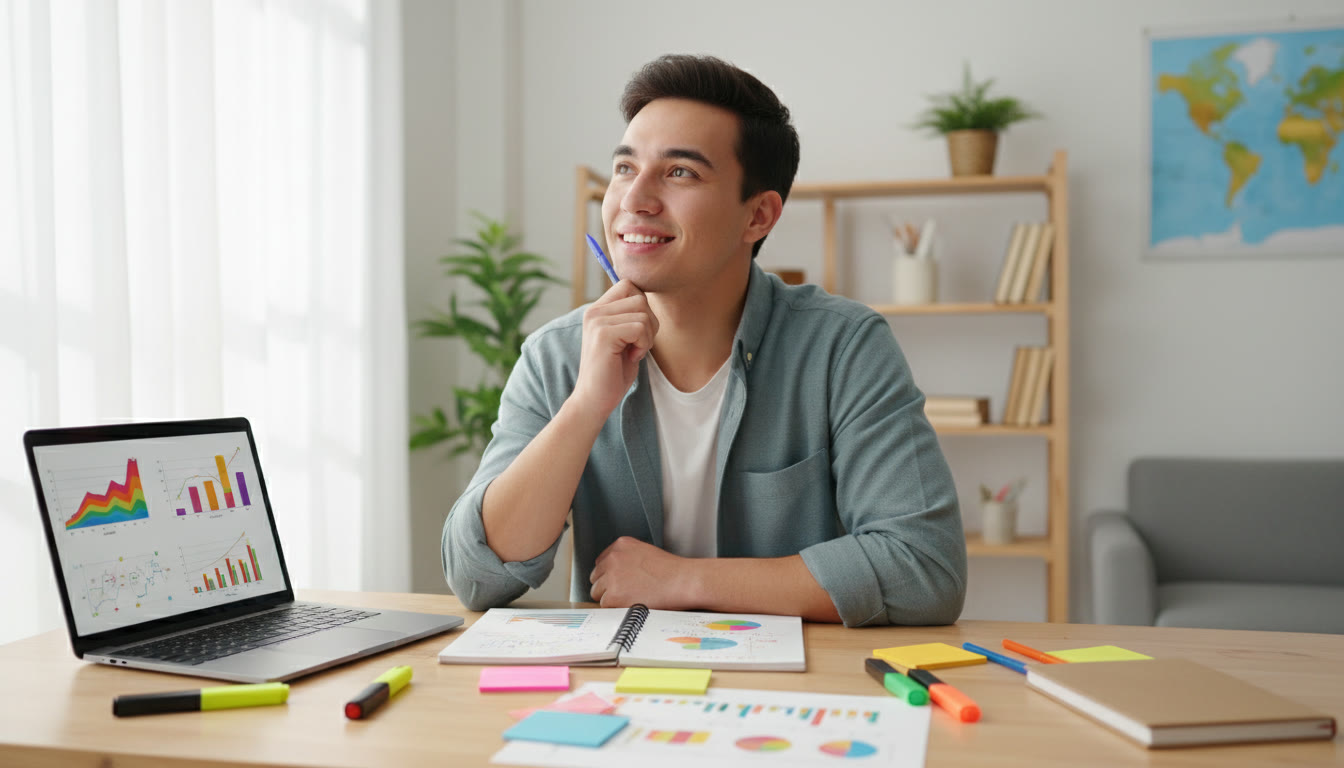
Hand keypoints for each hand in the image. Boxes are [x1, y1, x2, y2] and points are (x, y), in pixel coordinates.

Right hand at [572, 282, 658, 419]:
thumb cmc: (613, 372)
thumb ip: (631, 316)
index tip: (635, 332)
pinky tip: (631, 357)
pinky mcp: (603, 334)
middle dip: (649, 323)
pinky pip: (640, 328)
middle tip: (637, 345)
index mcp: (597, 309)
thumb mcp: (624, 338)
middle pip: (640, 298)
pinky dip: (643, 345)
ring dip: (647, 336)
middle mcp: (594, 311)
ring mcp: (597, 321)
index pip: (629, 285)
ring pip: (643, 312)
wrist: (594, 400)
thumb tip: (648, 296)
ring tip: (632, 352)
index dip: (642, 307)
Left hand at [590, 536, 697, 608]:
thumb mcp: (645, 553)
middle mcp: (613, 558)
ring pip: (597, 592)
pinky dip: (615, 608)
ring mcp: (611, 576)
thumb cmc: (672, 571)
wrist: (683, 581)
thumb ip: (627, 559)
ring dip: (610, 598)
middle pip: (596, 577)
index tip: (618, 582)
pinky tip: (631, 604)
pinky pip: (604, 605)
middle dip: (607, 586)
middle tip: (625, 593)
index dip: (609, 575)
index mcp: (621, 545)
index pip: (601, 562)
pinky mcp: (613, 595)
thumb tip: (616, 574)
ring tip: (630, 599)